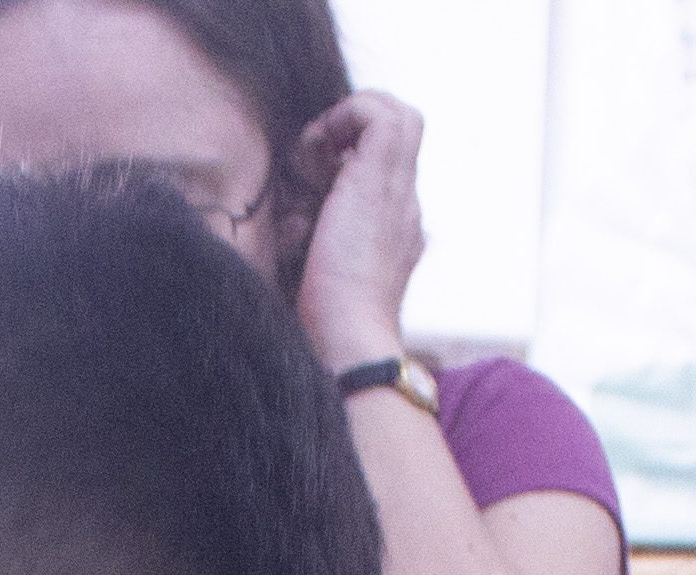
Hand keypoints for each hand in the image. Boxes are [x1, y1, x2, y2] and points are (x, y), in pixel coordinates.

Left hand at [289, 91, 424, 366]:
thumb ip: (314, 249)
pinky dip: (344, 117)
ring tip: (315, 162)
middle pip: (400, 131)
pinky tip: (316, 157)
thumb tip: (290, 230)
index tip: (315, 179)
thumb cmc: (323, 325)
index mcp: (393, 229)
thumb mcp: (316, 278)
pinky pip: (379, 113)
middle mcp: (405, 206)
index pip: (387, 164)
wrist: (349, 341)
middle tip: (315, 164)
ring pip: (396, 115)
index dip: (352, 150)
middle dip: (352, 129)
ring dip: (347, 123)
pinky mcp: (383, 180)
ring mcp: (400, 192)